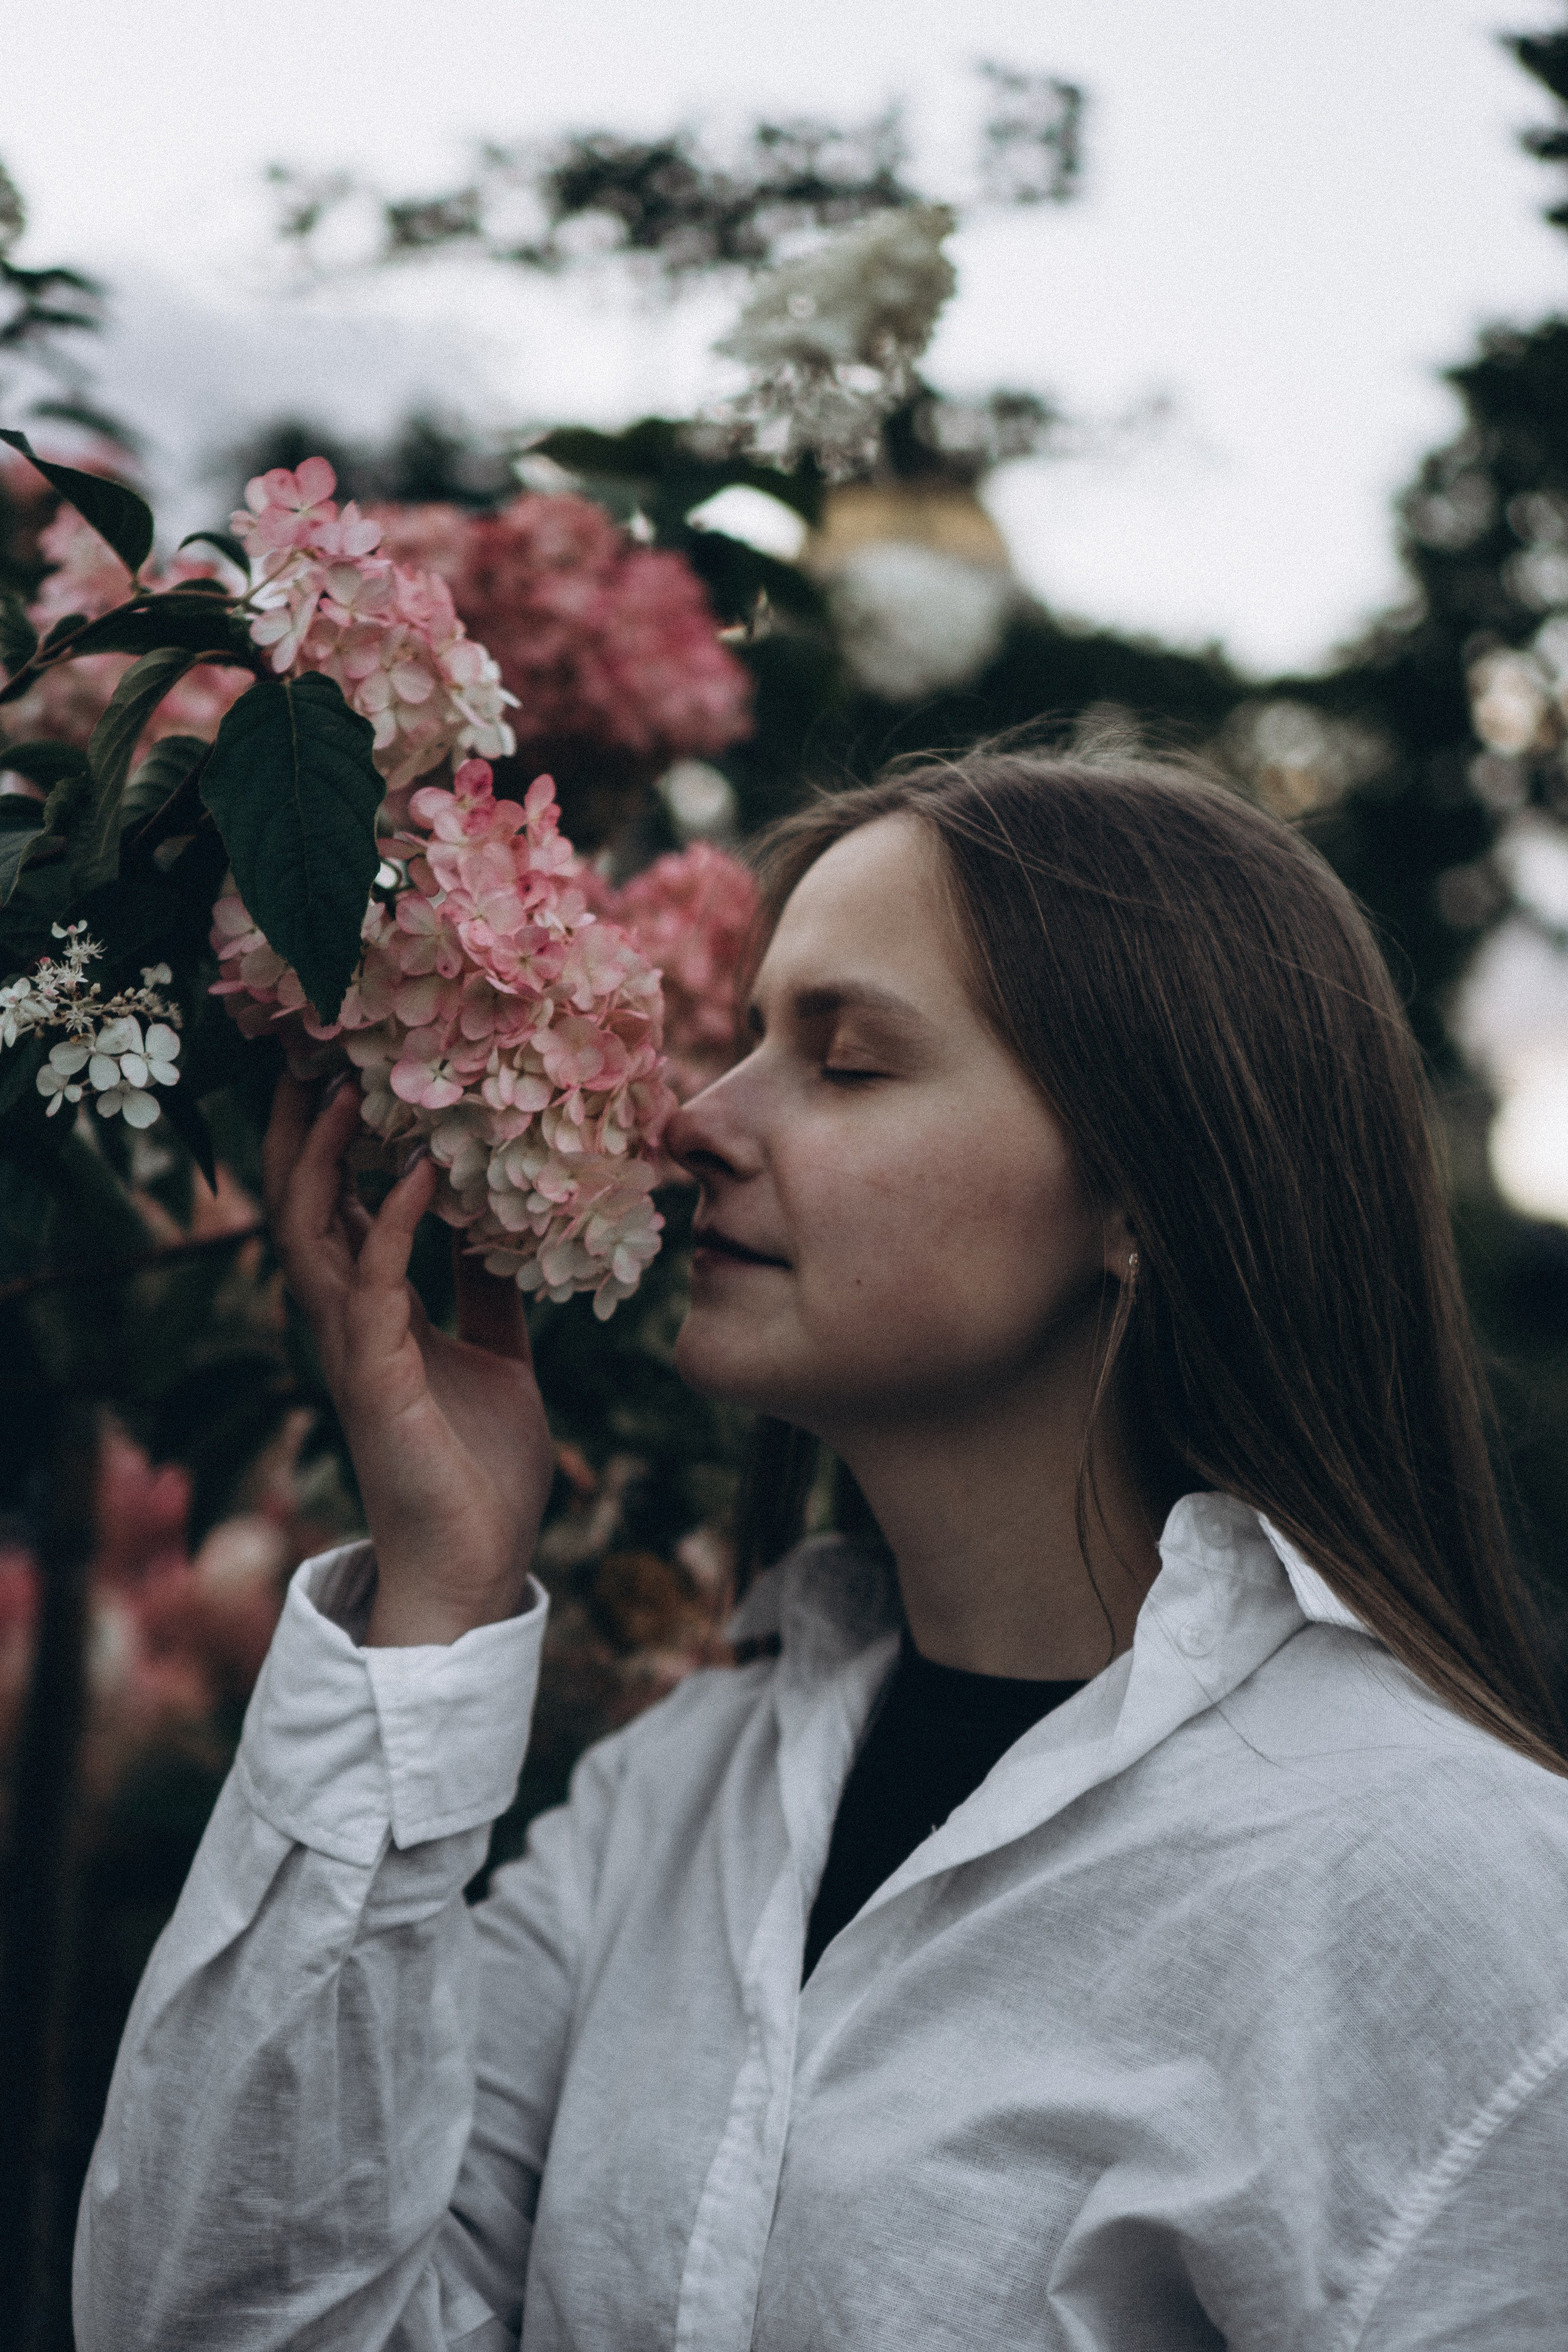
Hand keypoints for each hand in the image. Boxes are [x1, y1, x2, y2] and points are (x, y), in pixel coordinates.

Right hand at [262, 1072, 555, 1645]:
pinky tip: (424, 1177)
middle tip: (309, 1051)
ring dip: (325, 1162)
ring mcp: (353, 1351)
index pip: (335, 1209)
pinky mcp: (376, 1382)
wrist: (476, 1566)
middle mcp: (349, 1325)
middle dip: (298, 1132)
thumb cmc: (482, 1470)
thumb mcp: (500, 1357)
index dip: (331, 1142)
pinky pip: (374, 1288)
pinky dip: (393, 1227)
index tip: (342, 1068)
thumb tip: (499, 1228)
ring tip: (342, 1088)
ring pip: (313, 1237)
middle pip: (301, 1207)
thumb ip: (488, 1296)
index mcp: (375, 1316)